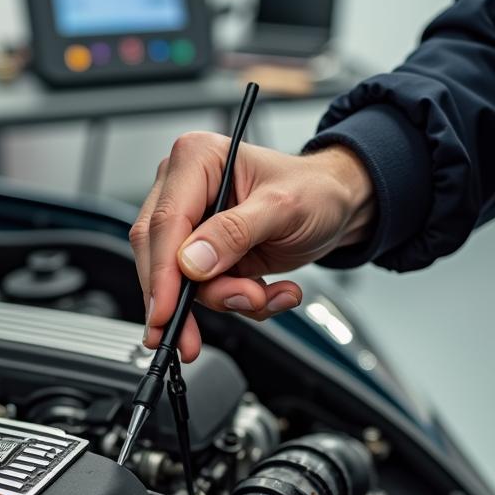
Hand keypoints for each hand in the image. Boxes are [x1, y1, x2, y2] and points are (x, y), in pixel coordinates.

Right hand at [130, 135, 375, 359]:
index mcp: (197, 160)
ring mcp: (190, 224)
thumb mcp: (283, 207)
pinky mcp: (200, 253)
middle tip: (197, 335)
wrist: (336, 207)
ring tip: (261, 296)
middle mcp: (184, 189)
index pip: (165, 222)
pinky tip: (265, 293)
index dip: (162, 274)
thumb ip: (235, 233)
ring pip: (177, 280)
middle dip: (183, 299)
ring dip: (220, 300)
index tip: (166, 312)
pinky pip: (200, 291)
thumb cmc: (315, 191)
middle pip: (158, 255)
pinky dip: (231, 302)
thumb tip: (192, 262)